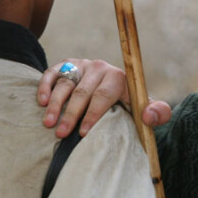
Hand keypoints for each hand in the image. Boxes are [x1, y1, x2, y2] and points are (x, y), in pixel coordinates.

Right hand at [39, 59, 170, 136]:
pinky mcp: (67, 64)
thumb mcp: (144, 107)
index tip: (83, 133)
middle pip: (82, 92)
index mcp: (119, 78)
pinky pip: (53, 72)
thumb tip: (150, 116)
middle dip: (71, 114)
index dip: (93, 114)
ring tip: (48, 123)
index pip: (104, 96)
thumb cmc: (129, 102)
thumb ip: (157, 112)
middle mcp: (100, 68)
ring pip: (66, 83)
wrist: (114, 85)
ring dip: (55, 104)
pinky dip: (45, 86)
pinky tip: (40, 102)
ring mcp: (82, 65)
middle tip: (61, 133)